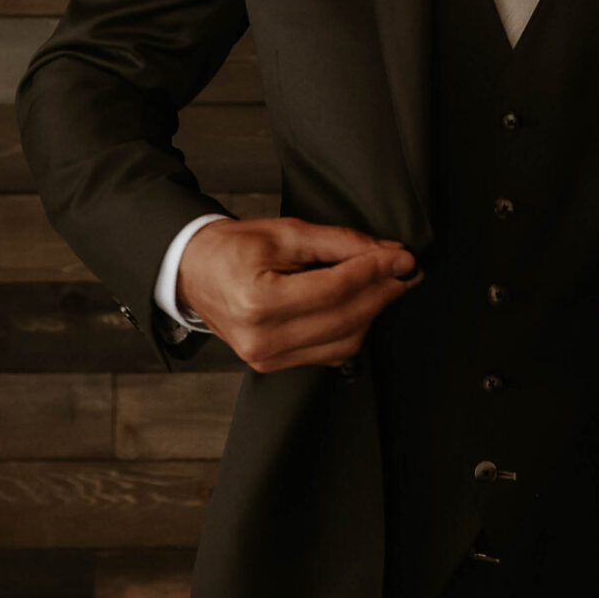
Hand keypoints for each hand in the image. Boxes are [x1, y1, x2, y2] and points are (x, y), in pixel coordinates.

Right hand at [177, 215, 422, 373]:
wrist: (193, 271)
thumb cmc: (233, 248)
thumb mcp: (286, 232)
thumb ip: (339, 243)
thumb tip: (387, 253)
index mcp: (260, 300)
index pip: (337, 289)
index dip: (377, 271)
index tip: (405, 257)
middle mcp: (263, 338)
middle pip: (346, 319)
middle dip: (382, 292)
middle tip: (406, 270)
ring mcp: (267, 357)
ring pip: (344, 343)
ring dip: (372, 313)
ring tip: (386, 284)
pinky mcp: (272, 365)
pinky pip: (329, 354)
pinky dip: (352, 330)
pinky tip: (360, 305)